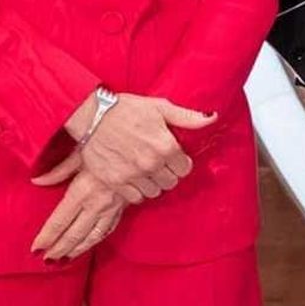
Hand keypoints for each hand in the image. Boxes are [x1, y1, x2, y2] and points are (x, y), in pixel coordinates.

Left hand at [30, 154, 126, 261]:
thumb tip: (37, 180)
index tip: (36, 249)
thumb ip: (58, 171)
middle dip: (59, 249)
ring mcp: (112, 207)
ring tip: (65, 259)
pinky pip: (109, 228)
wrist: (141, 146)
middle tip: (47, 260)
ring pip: (93, 235)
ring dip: (78, 249)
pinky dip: (97, 239)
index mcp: (82, 191)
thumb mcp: (80, 154)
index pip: (59, 221)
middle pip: (74, 233)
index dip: (47, 237)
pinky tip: (90, 244)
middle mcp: (96, 203)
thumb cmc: (108, 144)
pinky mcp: (124, 206)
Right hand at [68, 93, 211, 202]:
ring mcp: (132, 175)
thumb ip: (188, 117)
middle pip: (171, 182)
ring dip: (152, 183)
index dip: (180, 163)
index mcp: (166, 146)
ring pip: (154, 192)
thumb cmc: (126, 108)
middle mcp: (151, 163)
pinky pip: (135, 198)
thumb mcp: (160, 107)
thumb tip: (212, 117)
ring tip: (145, 170)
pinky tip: (133, 178)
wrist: (92, 116)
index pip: (185, 169)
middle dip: (167, 173)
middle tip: (158, 164)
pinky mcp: (115, 182)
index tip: (173, 157)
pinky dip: (136, 191)